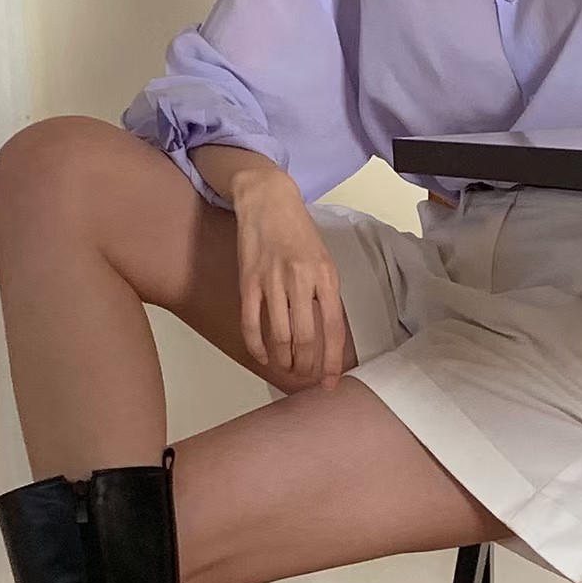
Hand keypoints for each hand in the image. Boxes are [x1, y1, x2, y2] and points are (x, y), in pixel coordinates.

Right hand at [232, 167, 347, 390]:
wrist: (269, 200)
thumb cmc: (298, 231)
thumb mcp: (323, 260)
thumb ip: (325, 294)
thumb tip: (326, 332)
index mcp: (325, 277)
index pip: (333, 328)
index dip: (332, 361)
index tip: (330, 382)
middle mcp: (301, 280)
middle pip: (305, 338)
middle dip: (305, 366)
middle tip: (304, 377)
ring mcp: (272, 281)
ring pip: (279, 335)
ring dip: (283, 360)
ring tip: (285, 369)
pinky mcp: (248, 281)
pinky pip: (252, 323)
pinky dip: (257, 346)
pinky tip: (263, 356)